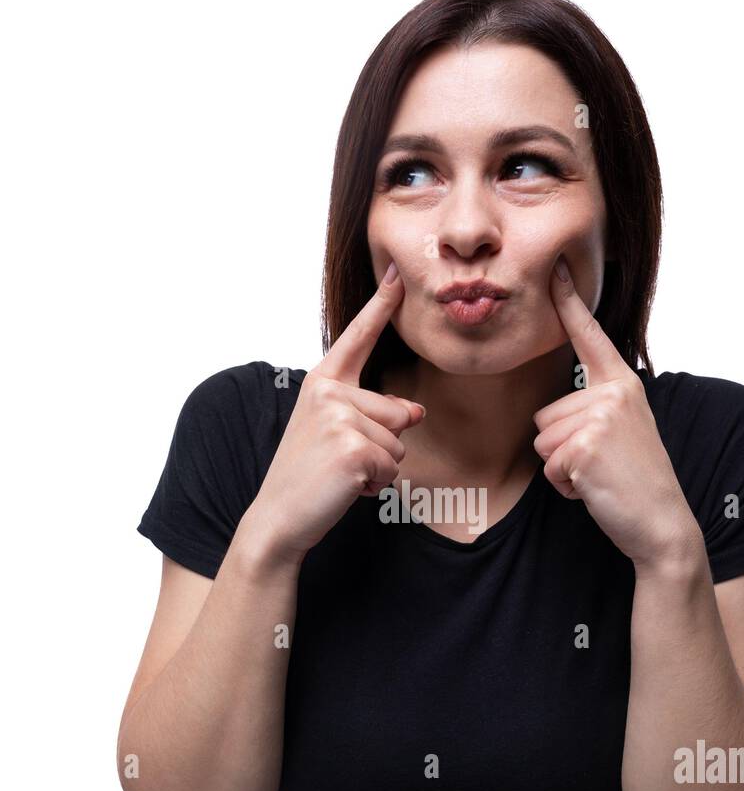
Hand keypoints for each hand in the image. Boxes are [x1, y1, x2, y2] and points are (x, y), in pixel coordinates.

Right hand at [245, 262, 424, 563]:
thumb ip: (374, 415)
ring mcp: (340, 418)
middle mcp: (328, 392)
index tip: (399, 274)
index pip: (357, 339)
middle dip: (382, 445)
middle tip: (339, 462)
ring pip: (398, 443)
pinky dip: (376, 484)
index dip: (381, 305)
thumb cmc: (307, 475)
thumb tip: (417, 412)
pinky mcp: (353, 447)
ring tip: (340, 474)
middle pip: (397, 412)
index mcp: (322, 382)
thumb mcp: (338, 435)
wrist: (278, 517)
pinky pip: (392, 466)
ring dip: (379, 468)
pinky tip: (346, 487)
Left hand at [532, 256, 701, 571]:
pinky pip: (549, 465)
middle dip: (561, 449)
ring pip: (542, 440)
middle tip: (602, 465)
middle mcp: (614, 393)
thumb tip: (558, 411)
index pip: (590, 336)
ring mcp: (602, 417)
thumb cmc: (636, 482)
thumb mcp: (622, 432)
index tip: (557, 268)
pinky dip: (565, 487)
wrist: (663, 524)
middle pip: (544, 415)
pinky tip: (595, 489)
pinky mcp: (587, 445)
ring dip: (562, 469)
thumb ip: (596, 409)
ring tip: (599, 476)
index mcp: (623, 384)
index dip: (569, 302)